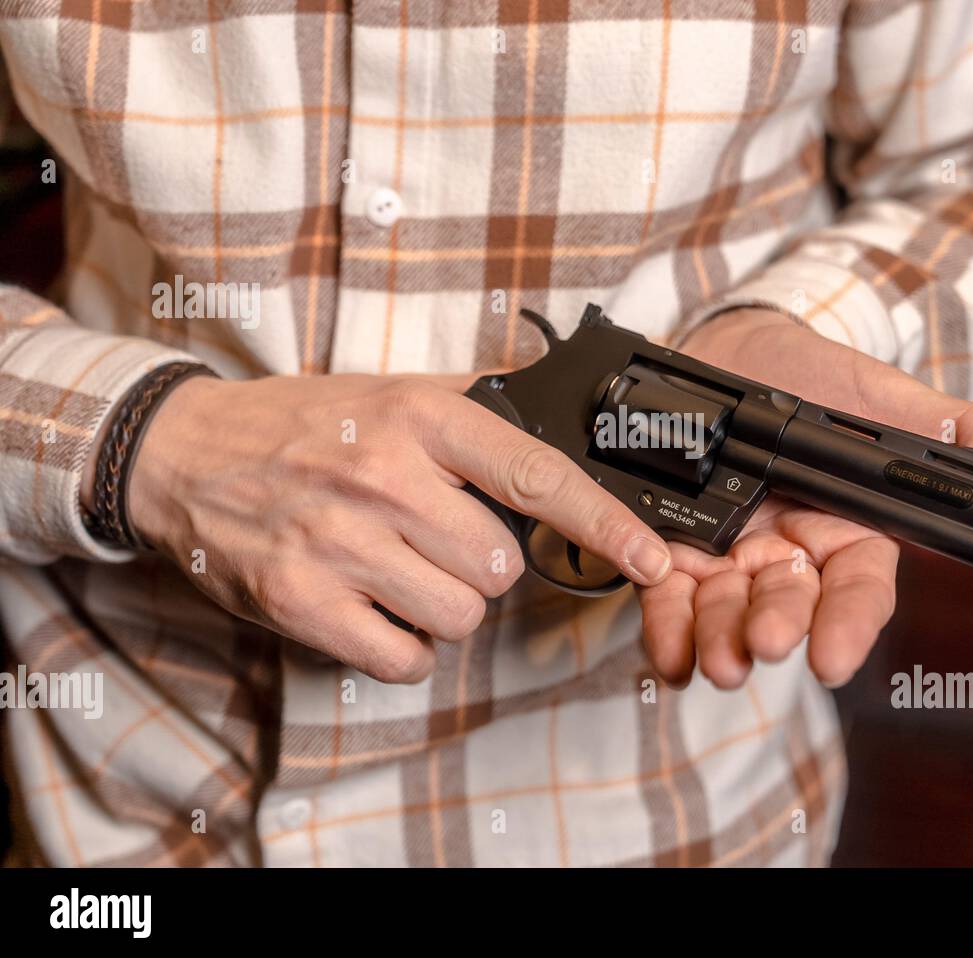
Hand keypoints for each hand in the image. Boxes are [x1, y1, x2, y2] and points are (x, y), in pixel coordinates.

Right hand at [103, 372, 673, 682]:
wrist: (184, 452)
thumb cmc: (303, 424)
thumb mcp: (395, 390)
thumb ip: (478, 408)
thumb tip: (564, 411)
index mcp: (422, 418)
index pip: (539, 477)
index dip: (607, 524)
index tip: (652, 560)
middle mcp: (385, 476)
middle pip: (500, 567)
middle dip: (480, 564)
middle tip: (433, 538)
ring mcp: (340, 541)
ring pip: (458, 616)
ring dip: (440, 605)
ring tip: (396, 568)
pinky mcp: (301, 600)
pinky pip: (403, 656)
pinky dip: (401, 646)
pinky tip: (373, 606)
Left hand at [638, 309, 972, 689]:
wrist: (729, 345)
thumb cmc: (815, 374)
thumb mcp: (884, 398)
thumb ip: (951, 431)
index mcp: (848, 529)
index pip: (857, 592)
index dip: (848, 627)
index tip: (830, 659)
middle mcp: (792, 554)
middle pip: (788, 607)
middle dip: (776, 630)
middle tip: (764, 645)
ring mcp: (732, 555)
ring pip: (728, 610)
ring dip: (719, 639)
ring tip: (715, 660)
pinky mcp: (677, 544)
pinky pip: (671, 595)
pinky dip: (667, 626)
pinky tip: (666, 655)